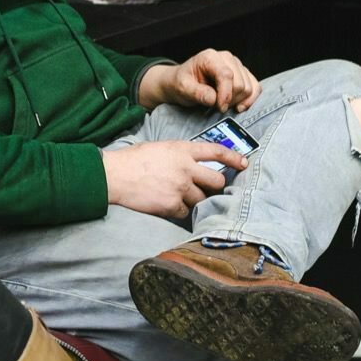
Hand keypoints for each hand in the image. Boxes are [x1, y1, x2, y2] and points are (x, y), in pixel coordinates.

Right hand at [101, 141, 235, 217]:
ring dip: (194, 201)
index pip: (216, 151)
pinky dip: (180, 212)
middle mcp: (186, 168)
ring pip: (202, 199)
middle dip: (214, 186)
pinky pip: (186, 213)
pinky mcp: (172, 205)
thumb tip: (192, 165)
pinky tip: (167, 206)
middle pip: (217, 180)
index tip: (244, 163)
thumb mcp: (160, 148)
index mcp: (182, 150)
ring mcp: (180, 187)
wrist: (116, 175)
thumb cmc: (133, 160)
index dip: (233, 157)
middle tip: (205, 189)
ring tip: (178, 197)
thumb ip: (179, 155)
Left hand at [139, 49, 261, 112]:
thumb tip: (213, 99)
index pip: (226, 75)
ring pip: (249, 87)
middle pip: (240, 83)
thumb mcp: (183, 88)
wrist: (182, 82)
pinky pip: (256, 87)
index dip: (225, 94)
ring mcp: (236, 65)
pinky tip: (239, 106)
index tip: (219, 107)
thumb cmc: (182, 82)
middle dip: (229, 99)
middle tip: (216, 106)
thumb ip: (197, 93)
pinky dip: (250, 99)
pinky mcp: (243, 74)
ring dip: (238, 100)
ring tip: (223, 104)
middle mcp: (226, 58)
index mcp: (210, 57)